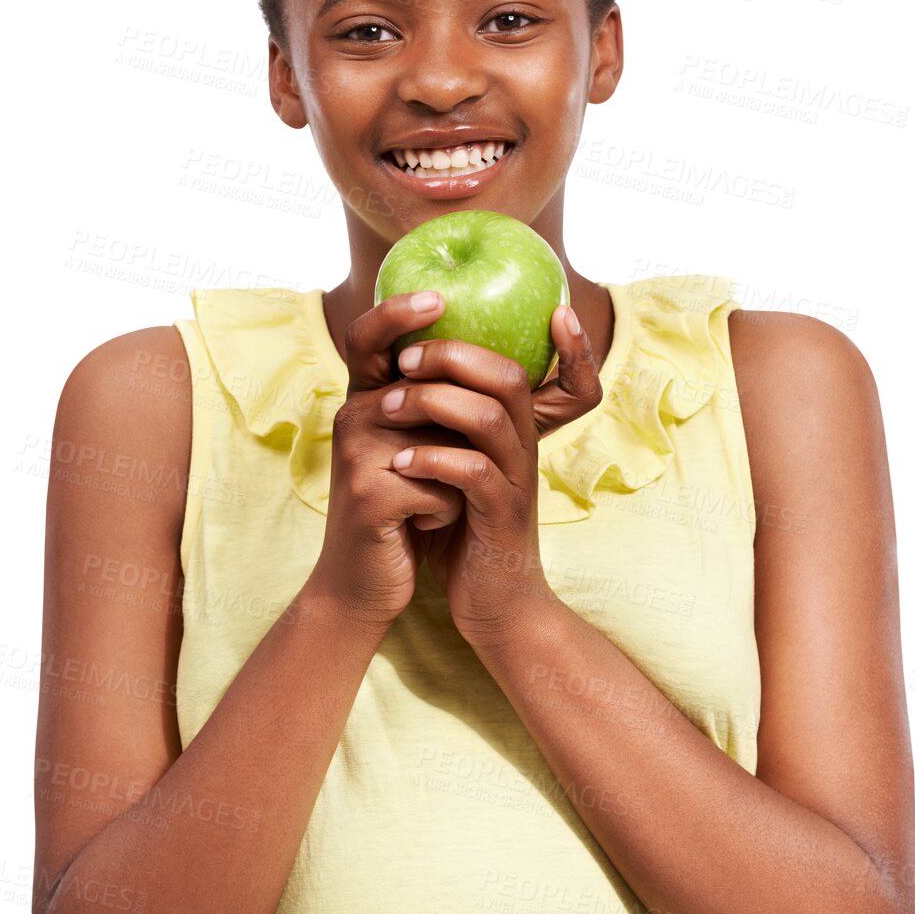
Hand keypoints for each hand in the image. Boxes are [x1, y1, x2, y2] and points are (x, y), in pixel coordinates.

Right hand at [306, 290, 472, 634]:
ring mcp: (355, 453)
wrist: (364, 585)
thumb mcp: (420, 452)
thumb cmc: (404, 513)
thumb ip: (439, 409)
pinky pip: (442, 485)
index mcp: (365, 400)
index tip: (436, 297)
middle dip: (460, 431)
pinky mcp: (367, 495)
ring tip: (430, 503)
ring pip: (446, 442)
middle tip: (450, 470)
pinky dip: (447, 512)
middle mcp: (352, 416)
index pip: (370, 338)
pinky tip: (419, 529)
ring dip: (457, 477)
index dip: (397, 312)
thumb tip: (493, 363)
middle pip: (426, 388)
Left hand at [381, 303, 602, 648]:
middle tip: (404, 359)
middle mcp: (522, 447)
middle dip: (452, 356)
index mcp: (511, 429)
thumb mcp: (453, 468)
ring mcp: (516, 482)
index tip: (478, 308)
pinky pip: (476, 475)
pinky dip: (434, 461)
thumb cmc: (466, 531)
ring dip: (434, 403)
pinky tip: (400, 464)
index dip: (511, 332)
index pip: (525, 364)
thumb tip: (395, 376)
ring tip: (388, 407)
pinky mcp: (502, 519)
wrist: (494, 606)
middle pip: (507, 376)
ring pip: (490, 418)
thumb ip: (438, 425)